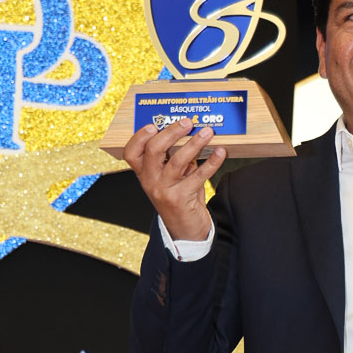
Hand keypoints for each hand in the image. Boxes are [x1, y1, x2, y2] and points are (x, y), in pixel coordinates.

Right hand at [120, 118, 223, 242]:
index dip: (140, 136)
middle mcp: (150, 181)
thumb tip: (191, 134)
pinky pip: (198, 176)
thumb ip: (174, 159)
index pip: (131, 152)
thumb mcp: (170, 178)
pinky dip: (212, 162)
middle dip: (171, 132)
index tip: (154, 124)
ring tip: (207, 132)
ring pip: (178, 161)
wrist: (184, 230)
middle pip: (154, 150)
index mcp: (143, 174)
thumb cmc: (178, 198)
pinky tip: (221, 152)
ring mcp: (164, 191)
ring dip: (195, 143)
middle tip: (187, 122)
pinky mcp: (181, 198)